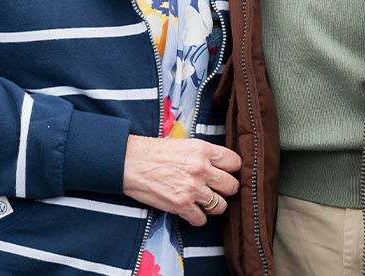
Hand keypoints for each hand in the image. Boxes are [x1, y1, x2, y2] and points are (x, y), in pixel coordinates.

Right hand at [122, 135, 240, 226]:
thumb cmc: (153, 151)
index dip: (232, 169)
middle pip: (232, 186)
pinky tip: (191, 210)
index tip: (226, 173)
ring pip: (221, 206)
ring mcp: (192, 189)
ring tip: (204, 201)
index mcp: (203, 150)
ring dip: (213, 205)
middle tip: (217, 189)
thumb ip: (203, 154)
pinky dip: (197, 218)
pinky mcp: (181, 205)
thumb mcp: (184, 143)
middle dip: (226, 189)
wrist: (130, 162)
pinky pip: (202, 220)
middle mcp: (201, 169)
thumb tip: (219, 164)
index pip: (235, 162)